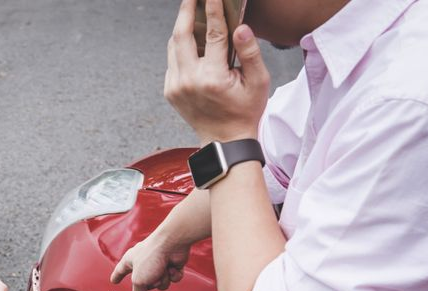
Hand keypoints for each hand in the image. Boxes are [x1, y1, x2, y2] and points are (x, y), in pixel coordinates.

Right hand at [110, 231, 190, 290]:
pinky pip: (172, 278)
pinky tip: (172, 267)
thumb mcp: (139, 279)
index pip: (121, 270)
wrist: (172, 243)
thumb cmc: (151, 257)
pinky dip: (173, 275)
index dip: (117, 276)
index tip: (114, 281)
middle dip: (151, 283)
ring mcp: (159, 263)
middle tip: (151, 275)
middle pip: (145, 284)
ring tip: (163, 270)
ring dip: (163, 279)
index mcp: (131, 260)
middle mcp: (144, 261)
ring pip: (161, 283)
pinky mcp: (172, 263)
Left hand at [165, 0, 269, 142]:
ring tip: (191, 12)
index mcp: (212, 78)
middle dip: (186, 9)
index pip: (213, 33)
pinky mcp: (170, 90)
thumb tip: (240, 27)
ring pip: (173, 46)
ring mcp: (176, 87)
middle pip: (182, 34)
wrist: (224, 141)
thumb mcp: (258, 82)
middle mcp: (189, 81)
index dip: (213, 8)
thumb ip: (249, 52)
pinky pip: (172, 61)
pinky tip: (191, 40)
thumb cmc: (245, 111)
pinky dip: (180, 47)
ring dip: (181, 27)